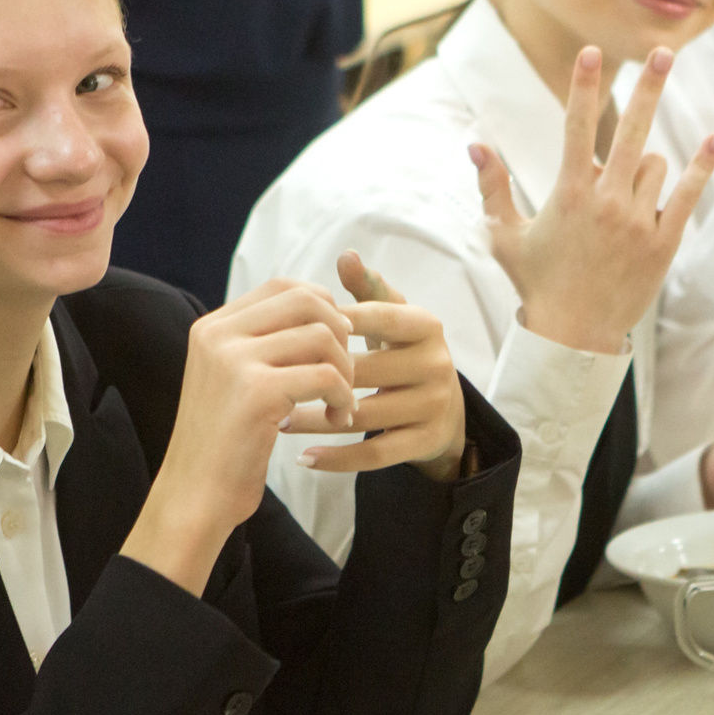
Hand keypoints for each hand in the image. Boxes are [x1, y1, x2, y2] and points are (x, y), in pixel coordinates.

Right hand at [122, 280, 355, 594]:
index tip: (336, 341)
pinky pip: (325, 375)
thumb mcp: (231, 381)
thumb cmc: (223, 446)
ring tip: (340, 403)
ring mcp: (235, 360)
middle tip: (343, 370)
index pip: (281, 287)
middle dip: (340, 332)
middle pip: (306, 301)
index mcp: (211, 328)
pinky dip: (342, 397)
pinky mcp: (257, 392)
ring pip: (322, 336)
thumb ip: (260, 344)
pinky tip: (336, 419)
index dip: (321, 306)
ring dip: (345, 370)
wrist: (194, 498)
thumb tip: (322, 310)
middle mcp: (218, 335)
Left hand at [283, 252, 466, 482]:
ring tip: (278, 420)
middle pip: (364, 370)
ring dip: (315, 420)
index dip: (334, 324)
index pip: (377, 318)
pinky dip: (337, 458)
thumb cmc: (401, 355)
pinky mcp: (427, 440)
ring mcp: (435, 404)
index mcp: (425, 326)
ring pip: (364, 414)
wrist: (442, 411)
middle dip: (314, 376)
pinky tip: (305, 457)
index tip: (291, 332)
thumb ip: (368, 290)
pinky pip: (376, 453)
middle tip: (271, 381)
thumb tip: (346, 256)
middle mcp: (438, 363)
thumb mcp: (392, 320)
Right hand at [472, 46, 713, 355]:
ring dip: (646, 167)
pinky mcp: (663, 242)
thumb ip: (492, 187)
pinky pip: (688, 195)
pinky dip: (701, 167)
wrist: (573, 336)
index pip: (577, 127)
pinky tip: (713, 140)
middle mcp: (605, 202)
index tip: (592, 53)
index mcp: (568, 193)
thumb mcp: (505, 236)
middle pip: (633, 130)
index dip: (584, 86)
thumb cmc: (537, 284)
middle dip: (649, 86)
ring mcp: (638, 222)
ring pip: (656, 166)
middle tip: (665, 51)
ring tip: (626, 198)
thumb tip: (475, 144)